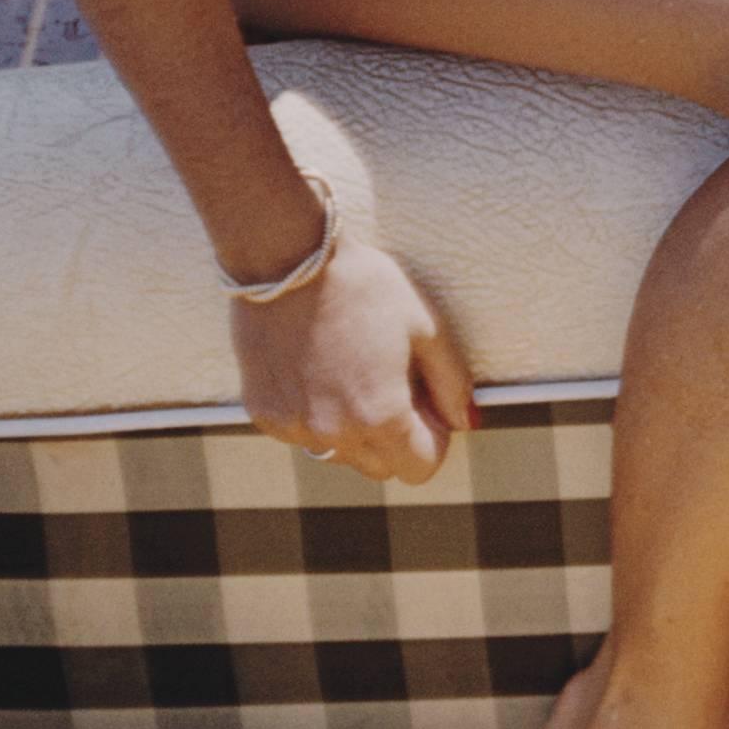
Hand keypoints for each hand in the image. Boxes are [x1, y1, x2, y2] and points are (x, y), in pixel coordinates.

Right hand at [231, 230, 479, 484]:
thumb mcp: (425, 326)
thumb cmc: (361, 285)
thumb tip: (465, 422)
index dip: (433, 438)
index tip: (426, 402)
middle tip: (393, 383)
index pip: (421, 469)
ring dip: (354, 429)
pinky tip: (317, 370)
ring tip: (352, 371)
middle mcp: (333, 432)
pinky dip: (315, 415)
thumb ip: (452, 383)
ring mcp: (293, 426)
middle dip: (396, 437)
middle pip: (382, 467)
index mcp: (380, 416)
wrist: (286, 258)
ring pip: (340, 453)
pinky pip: (302, 434)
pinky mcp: (263, 413)